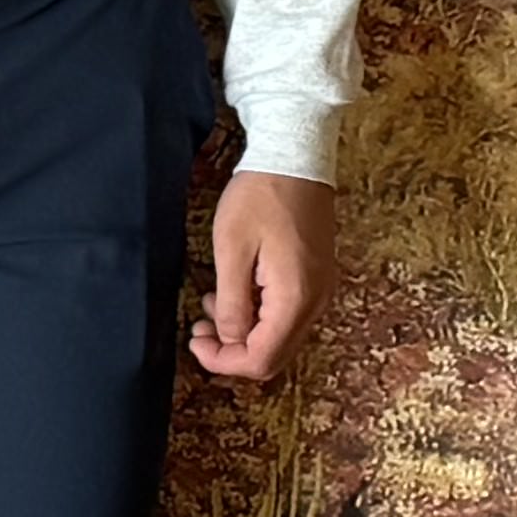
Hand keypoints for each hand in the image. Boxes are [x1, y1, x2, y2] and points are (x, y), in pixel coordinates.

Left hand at [188, 172, 332, 382]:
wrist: (295, 154)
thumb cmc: (261, 194)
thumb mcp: (232, 248)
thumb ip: (231, 304)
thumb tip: (228, 340)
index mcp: (295, 297)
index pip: (262, 359)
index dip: (224, 361)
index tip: (195, 341)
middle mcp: (316, 301)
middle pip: (275, 355)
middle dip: (233, 351)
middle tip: (200, 329)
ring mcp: (321, 288)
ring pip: (281, 336)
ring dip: (244, 332)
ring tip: (212, 303)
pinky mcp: (317, 276)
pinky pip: (288, 313)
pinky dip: (260, 314)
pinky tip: (237, 290)